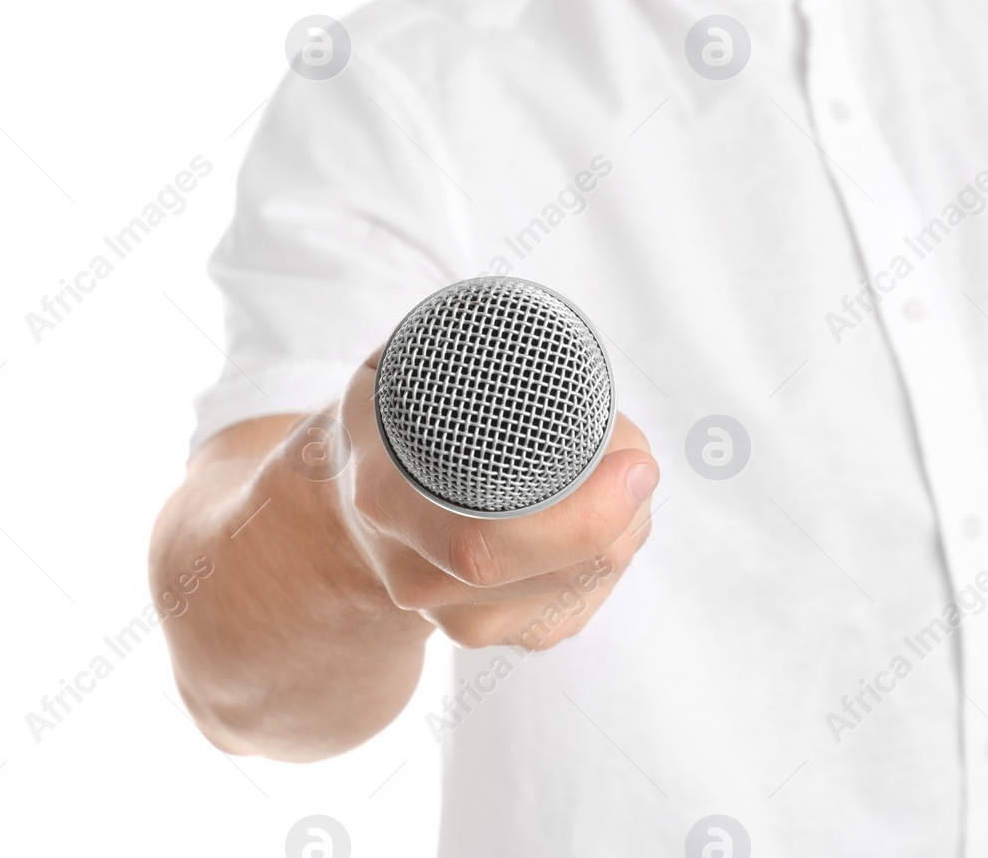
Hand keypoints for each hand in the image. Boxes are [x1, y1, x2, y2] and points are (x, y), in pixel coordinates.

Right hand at [333, 349, 658, 650]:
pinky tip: (588, 518)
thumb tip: (576, 366)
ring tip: (607, 476)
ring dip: (622, 530)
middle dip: (625, 514)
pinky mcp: (495, 636)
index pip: (487, 545)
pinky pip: (579, 604)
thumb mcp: (409, 366)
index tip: (636, 464)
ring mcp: (456, 618)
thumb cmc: (399, 417)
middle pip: (560, 571)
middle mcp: (417, 575)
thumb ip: (474, 352)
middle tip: (637, 460)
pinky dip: (605, 558)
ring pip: (582, 587)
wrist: (350, 508)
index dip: (581, 517)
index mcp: (387, 498)